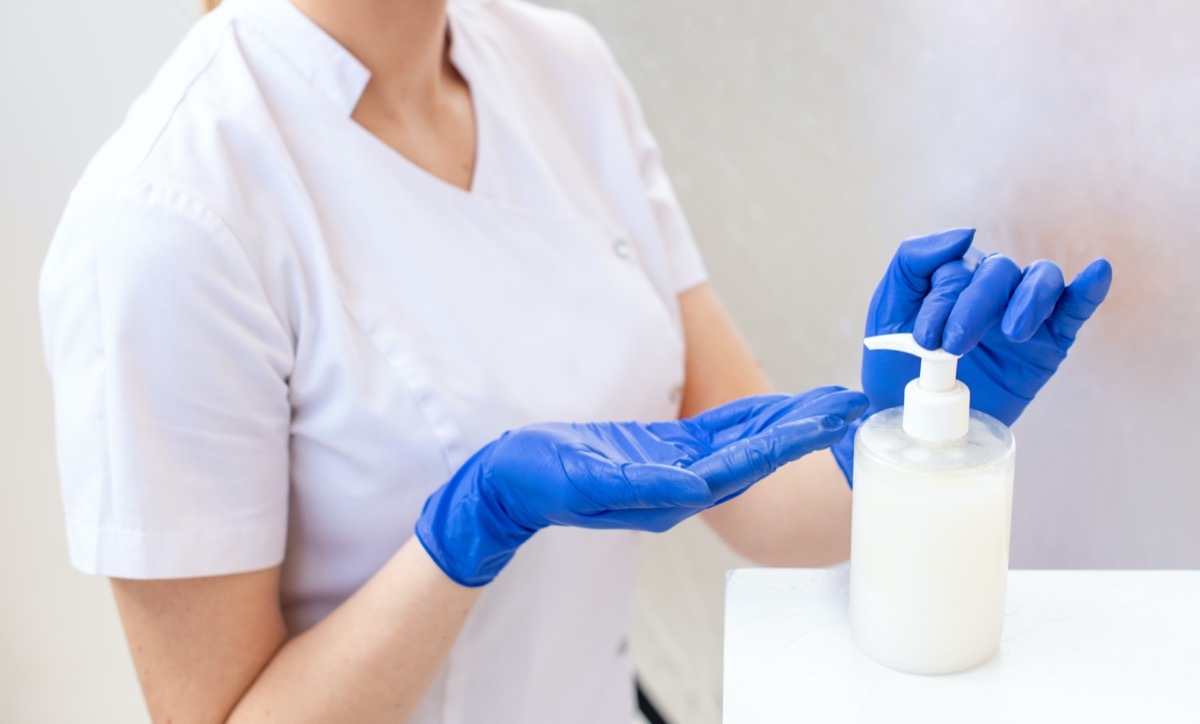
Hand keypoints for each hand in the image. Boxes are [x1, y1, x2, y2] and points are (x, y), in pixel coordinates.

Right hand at [416, 387, 868, 585]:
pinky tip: (781, 405)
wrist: (508, 486)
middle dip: (807, 426)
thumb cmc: (537, 482)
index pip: (746, 465)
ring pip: (746, 442)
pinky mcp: (663, 453)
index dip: (791, 439)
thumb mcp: (583, 478)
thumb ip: (640, 483)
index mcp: (671, 495)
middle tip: (856, 401)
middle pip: (759, 452)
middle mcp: (684, 486)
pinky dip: (754, 417)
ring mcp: (676, 469)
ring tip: (833, 400)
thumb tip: (698, 486)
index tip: (833, 419)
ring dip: (790, 420)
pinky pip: (719, 433)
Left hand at [832, 228, 1111, 483]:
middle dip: (976, 306)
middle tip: (955, 346)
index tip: (925, 341)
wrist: (911, 419)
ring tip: (1013, 332)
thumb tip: (967, 232)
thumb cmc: (896, 362)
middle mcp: (993, 290)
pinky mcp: (1050, 344)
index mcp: (954, 277)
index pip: (959, 270)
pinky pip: (1075, 309)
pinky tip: (1097, 273)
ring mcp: (1024, 314)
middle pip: (1000, 271)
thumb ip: (913, 260)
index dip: (942, 301)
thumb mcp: (889, 309)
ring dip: (1029, 299)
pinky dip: (1090, 289)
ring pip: (1041, 280)